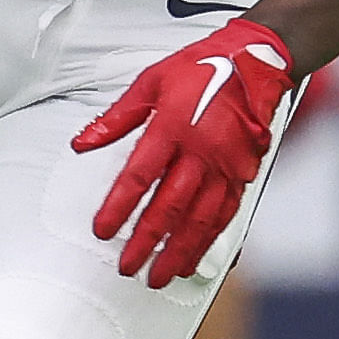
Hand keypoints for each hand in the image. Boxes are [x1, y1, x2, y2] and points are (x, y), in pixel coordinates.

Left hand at [74, 15, 295, 288]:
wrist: (255, 62)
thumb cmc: (202, 69)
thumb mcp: (150, 82)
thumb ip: (116, 118)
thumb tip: (82, 143)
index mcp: (173, 127)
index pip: (140, 176)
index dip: (119, 208)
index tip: (103, 230)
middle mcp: (201, 152)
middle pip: (169, 207)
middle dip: (147, 242)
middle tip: (128, 267)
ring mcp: (226, 167)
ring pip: (201, 219)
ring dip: (179, 252)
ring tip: (160, 276)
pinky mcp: (243, 175)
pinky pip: (225, 216)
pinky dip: (209, 241)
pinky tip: (194, 258)